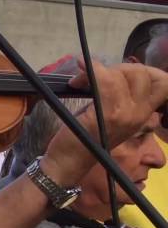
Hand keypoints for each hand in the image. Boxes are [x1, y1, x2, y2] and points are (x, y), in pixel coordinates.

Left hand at [45, 61, 167, 181]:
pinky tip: (81, 65)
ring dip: (105, 69)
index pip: (164, 84)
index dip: (147, 70)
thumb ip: (122, 95)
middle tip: (96, 77)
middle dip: (120, 67)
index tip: (123, 71)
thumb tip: (118, 71)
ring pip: (129, 75)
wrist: (69, 161)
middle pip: (143, 74)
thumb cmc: (86, 136)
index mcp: (143, 114)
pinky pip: (109, 83)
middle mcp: (140, 114)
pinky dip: (94, 70)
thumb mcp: (112, 114)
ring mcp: (127, 115)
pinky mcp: (109, 115)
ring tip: (83, 79)